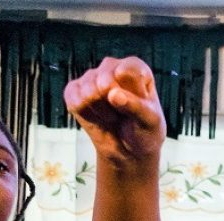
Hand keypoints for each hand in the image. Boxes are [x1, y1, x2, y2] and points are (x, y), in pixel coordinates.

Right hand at [65, 57, 165, 171]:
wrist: (128, 149)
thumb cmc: (144, 130)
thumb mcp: (150, 121)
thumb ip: (136, 106)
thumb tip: (112, 94)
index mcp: (135, 67)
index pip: (126, 72)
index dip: (131, 94)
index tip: (140, 105)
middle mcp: (110, 67)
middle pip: (104, 82)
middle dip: (114, 107)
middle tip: (124, 115)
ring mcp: (90, 77)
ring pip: (88, 93)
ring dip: (102, 113)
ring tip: (113, 117)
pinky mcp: (73, 90)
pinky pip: (74, 101)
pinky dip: (87, 116)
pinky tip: (98, 117)